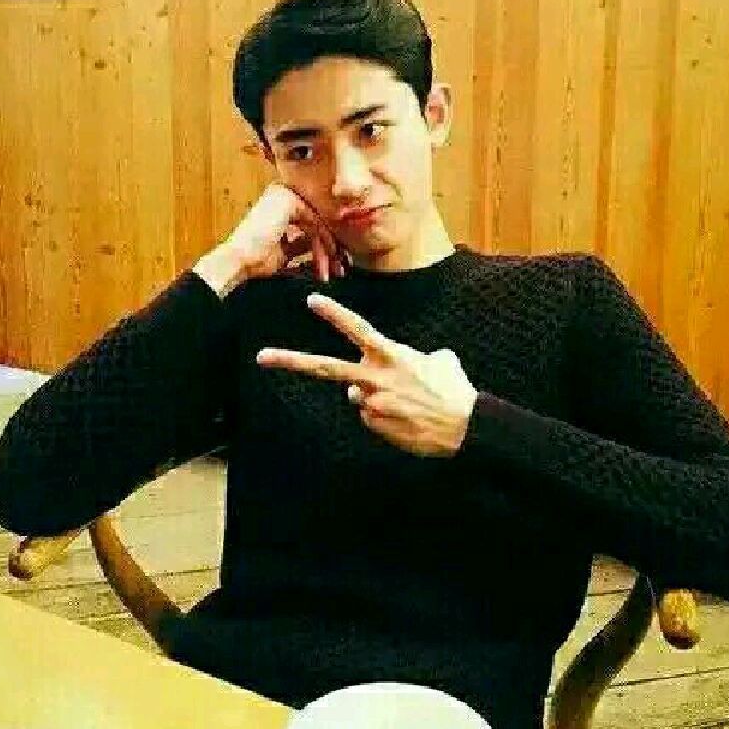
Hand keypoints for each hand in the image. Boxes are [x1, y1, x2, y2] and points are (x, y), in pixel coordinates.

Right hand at [224, 182, 349, 283]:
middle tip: (340, 268)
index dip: (325, 243)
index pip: (312, 221)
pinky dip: (321, 244)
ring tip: (330, 271)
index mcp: (280, 203)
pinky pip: (314, 223)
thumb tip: (328, 247)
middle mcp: (282, 194)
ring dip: (326, 250)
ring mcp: (285, 195)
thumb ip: (304, 244)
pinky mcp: (288, 201)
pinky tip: (323, 262)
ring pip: (318, 223)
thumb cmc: (256, 260)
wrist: (239, 262)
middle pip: (317, 221)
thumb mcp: (286, 250)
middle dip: (331, 248)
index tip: (336, 263)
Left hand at [256, 293, 477, 457]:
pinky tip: (408, 420)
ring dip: (378, 398)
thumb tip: (387, 374)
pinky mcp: (374, 426)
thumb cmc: (454, 390)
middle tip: (261, 357)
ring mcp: (371, 404)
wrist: (467, 427)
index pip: (357, 329)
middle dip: (290, 361)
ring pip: (359, 397)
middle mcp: (374, 378)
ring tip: (410, 405)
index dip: (333, 314)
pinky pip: (370, 417)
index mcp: (390, 356)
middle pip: (325, 368)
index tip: (311, 301)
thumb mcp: (438, 360)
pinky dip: (385, 418)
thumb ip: (409, 359)